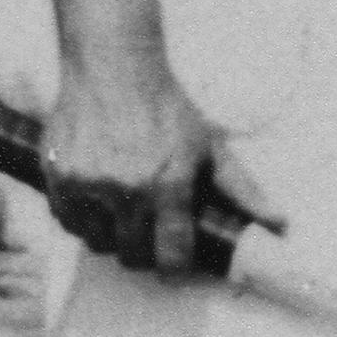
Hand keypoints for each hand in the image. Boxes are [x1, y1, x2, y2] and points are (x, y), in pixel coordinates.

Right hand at [37, 63, 246, 276]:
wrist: (113, 68)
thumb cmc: (164, 107)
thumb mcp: (210, 147)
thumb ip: (242, 192)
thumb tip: (278, 225)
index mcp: (169, 185)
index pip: (171, 254)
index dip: (175, 268)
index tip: (175, 266)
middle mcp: (127, 191)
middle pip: (132, 255)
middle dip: (143, 254)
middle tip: (148, 237)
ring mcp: (89, 185)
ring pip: (97, 242)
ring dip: (110, 237)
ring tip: (121, 215)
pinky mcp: (58, 177)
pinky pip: (67, 222)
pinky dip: (80, 220)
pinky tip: (95, 202)